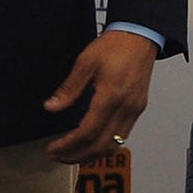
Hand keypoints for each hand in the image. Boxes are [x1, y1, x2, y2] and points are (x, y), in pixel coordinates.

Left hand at [42, 30, 157, 164]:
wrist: (140, 36)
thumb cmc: (116, 45)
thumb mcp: (85, 62)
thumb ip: (69, 88)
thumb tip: (52, 106)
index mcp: (111, 95)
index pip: (87, 132)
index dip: (68, 145)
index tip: (53, 149)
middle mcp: (125, 107)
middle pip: (101, 146)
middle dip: (77, 155)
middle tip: (59, 156)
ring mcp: (134, 110)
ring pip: (113, 146)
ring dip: (91, 155)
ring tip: (73, 154)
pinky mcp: (137, 109)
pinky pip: (122, 137)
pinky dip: (105, 146)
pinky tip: (92, 144)